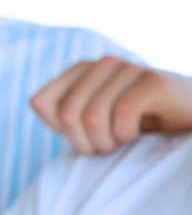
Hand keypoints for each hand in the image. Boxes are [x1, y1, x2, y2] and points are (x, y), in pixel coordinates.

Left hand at [31, 56, 191, 154]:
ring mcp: (129, 68)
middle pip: (66, 114)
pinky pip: (123, 112)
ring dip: (107, 142)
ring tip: (124, 143)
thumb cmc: (139, 125)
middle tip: (107, 149)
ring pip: (92, 116)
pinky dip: (127, 134)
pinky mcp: (154, 80)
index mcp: (80, 71)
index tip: (85, 141)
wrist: (188, 121)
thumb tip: (37, 103)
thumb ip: (61, 114)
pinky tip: (140, 136)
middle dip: (85, 142)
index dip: (61, 131)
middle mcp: (101, 64)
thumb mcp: (94, 125)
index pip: (42, 103)